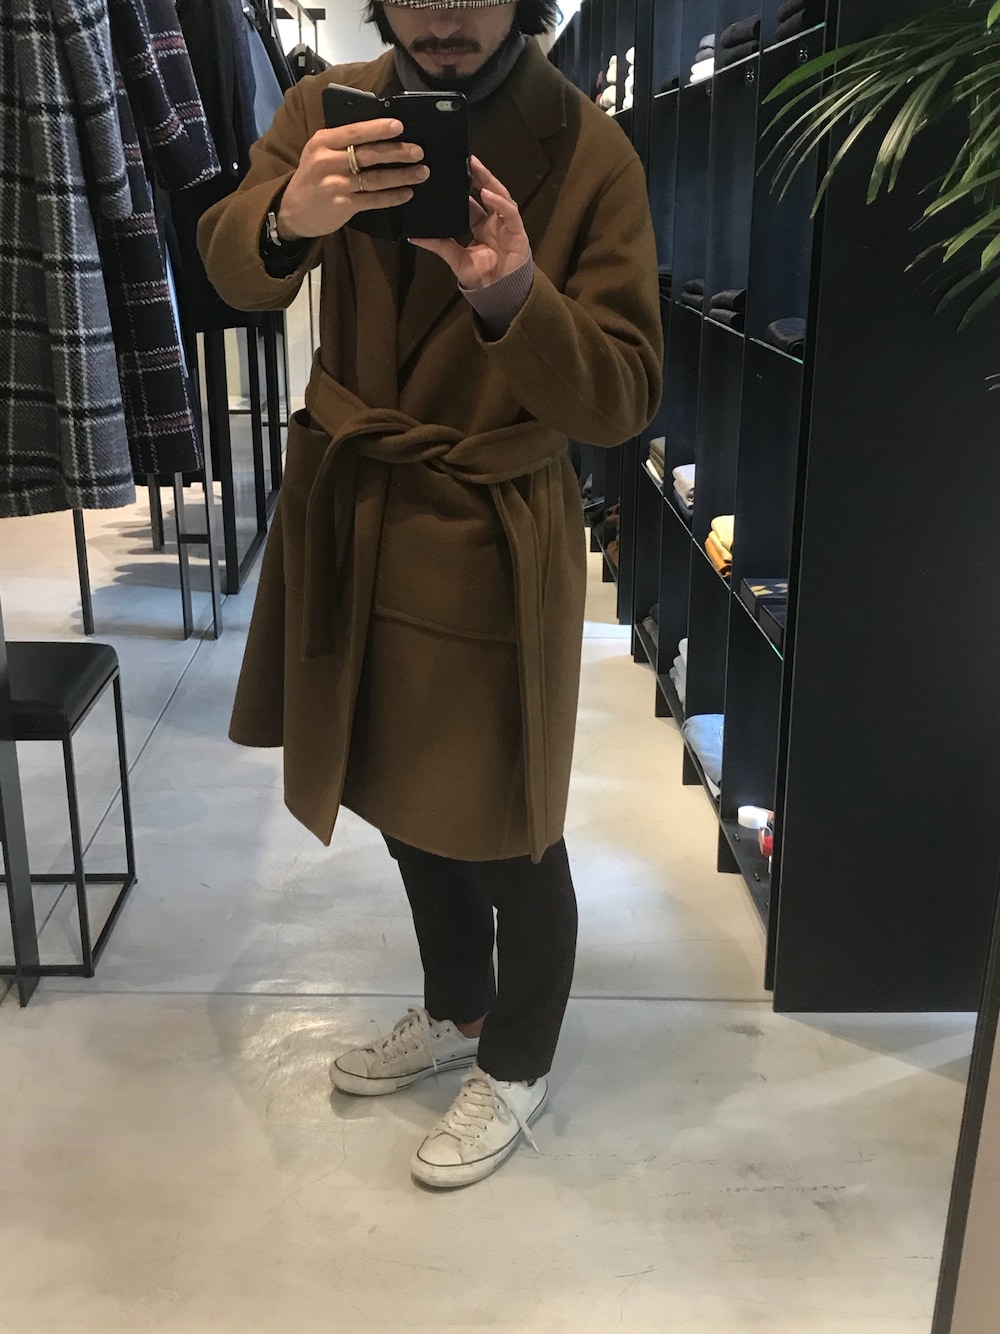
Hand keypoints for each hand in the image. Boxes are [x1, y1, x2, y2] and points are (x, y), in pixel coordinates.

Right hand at [277, 119, 429, 239]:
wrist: (292, 211)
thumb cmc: (312, 177)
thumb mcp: (318, 152)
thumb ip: (341, 142)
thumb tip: (377, 132)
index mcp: (323, 142)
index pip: (355, 132)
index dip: (378, 129)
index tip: (400, 126)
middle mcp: (328, 161)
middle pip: (369, 154)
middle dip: (398, 152)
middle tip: (419, 152)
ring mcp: (336, 185)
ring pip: (375, 178)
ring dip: (402, 176)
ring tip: (421, 173)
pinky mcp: (343, 206)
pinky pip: (374, 199)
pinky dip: (392, 197)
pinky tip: (407, 193)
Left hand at [409, 157, 530, 288]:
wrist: (499, 295)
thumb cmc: (482, 278)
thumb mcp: (455, 258)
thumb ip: (438, 244)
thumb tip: (413, 236)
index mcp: (480, 226)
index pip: (470, 201)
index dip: (462, 187)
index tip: (449, 172)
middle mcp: (494, 222)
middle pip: (487, 191)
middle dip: (477, 175)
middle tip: (464, 158)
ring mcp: (506, 225)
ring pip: (499, 195)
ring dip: (488, 180)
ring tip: (475, 167)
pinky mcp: (517, 231)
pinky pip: (509, 212)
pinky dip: (499, 202)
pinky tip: (486, 193)